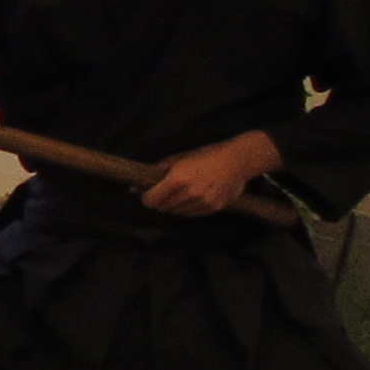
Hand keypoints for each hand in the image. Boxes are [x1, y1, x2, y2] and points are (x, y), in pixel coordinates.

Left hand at [143, 130, 286, 215]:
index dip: (147, 198)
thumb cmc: (205, 155)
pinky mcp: (213, 208)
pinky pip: (191, 214)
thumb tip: (133, 187)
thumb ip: (156, 172)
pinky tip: (196, 195)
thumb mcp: (179, 158)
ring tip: (185, 190)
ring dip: (176, 204)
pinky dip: (189, 208)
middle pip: (163, 207)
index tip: (149, 195)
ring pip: (177, 212)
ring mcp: (202, 202)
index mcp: (177, 179)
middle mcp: (189, 193)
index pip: (151, 200)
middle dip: (162, 200)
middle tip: (169, 190)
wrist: (236, 161)